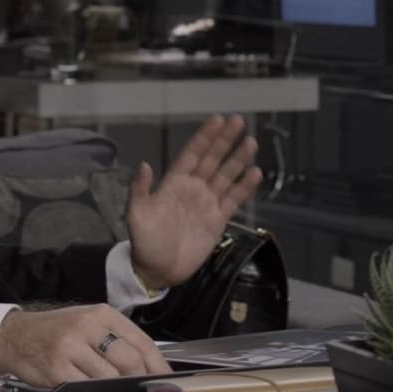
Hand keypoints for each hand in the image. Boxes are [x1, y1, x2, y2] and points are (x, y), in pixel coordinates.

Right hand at [0, 304, 169, 388]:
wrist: (15, 336)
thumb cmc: (57, 331)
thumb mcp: (89, 322)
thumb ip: (116, 338)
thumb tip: (147, 364)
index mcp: (102, 314)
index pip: (140, 340)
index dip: (157, 363)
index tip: (166, 378)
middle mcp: (87, 326)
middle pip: (129, 359)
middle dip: (140, 379)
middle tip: (144, 390)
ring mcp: (71, 347)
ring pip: (109, 376)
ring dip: (116, 389)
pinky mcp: (57, 368)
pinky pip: (85, 387)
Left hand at [125, 114, 262, 286]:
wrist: (158, 271)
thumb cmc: (144, 242)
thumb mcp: (136, 216)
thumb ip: (140, 190)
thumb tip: (144, 164)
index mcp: (173, 183)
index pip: (192, 154)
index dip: (204, 137)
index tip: (217, 119)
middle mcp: (193, 188)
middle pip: (212, 159)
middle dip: (225, 140)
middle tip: (238, 120)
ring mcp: (207, 203)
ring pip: (226, 176)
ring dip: (238, 159)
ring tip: (251, 143)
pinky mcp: (218, 220)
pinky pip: (234, 200)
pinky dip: (244, 187)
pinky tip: (256, 173)